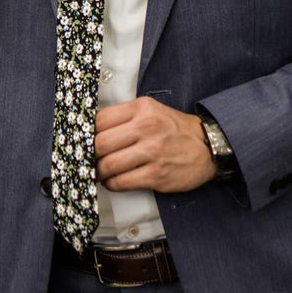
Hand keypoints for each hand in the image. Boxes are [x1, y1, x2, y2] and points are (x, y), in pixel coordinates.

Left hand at [95, 96, 216, 192]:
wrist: (208, 146)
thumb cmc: (176, 130)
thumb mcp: (152, 110)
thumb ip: (125, 117)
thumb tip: (92, 130)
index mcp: (142, 108)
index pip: (100, 119)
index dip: (86, 133)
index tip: (83, 140)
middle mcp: (146, 127)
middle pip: (100, 143)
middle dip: (90, 155)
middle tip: (90, 159)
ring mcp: (151, 152)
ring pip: (108, 165)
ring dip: (99, 172)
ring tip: (100, 172)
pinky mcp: (156, 174)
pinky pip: (121, 182)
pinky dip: (112, 184)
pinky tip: (114, 181)